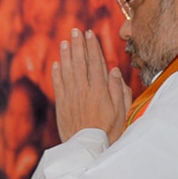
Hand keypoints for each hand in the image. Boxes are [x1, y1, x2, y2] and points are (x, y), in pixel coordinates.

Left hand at [50, 28, 129, 144]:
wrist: (87, 147)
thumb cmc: (108, 131)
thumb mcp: (121, 111)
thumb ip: (118, 90)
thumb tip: (114, 70)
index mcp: (100, 90)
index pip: (96, 63)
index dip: (93, 47)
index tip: (90, 34)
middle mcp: (84, 90)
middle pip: (80, 62)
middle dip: (78, 45)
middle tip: (75, 31)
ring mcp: (71, 96)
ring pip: (67, 70)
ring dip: (66, 54)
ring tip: (64, 42)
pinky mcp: (62, 104)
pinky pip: (58, 84)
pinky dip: (56, 73)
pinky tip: (56, 64)